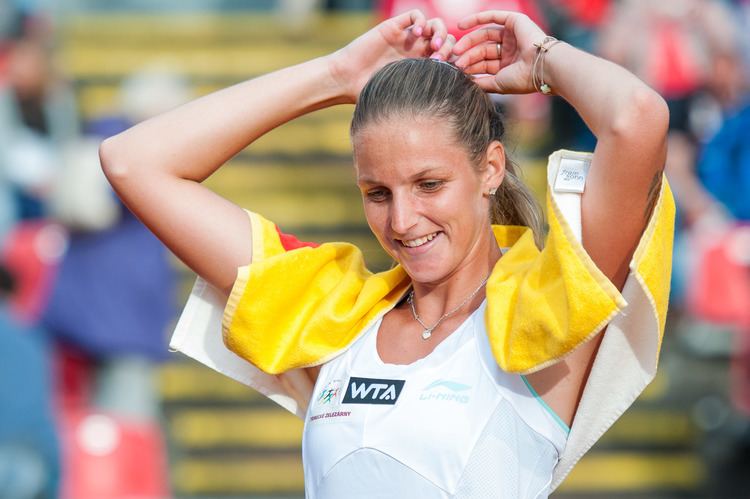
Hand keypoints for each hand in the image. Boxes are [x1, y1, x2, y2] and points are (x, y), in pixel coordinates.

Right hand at [328, 10, 454, 102]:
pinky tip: (417, 33)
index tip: (452, 71)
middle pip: (446, 39)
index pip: (449, 58)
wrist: (347, 80)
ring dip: (440, 32)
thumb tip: (447, 113)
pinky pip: (415, 15)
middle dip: (449, 47)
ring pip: (434, 24)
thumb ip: (421, 98)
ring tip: (434, 44)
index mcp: (422, 68)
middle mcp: (416, 52)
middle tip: (441, 58)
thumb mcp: (401, 99)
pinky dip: (422, 20)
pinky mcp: (394, 27)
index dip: (455, 61)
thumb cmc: (370, 94)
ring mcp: (406, 38)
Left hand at [451, 11, 547, 93]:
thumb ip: (481, 83)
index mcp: (508, 65)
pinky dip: (476, 19)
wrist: (541, 67)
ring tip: (456, 50)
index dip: (470, 66)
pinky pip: (492, 17)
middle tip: (455, 61)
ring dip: (468, 42)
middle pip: (482, 50)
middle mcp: (510, 49)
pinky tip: (461, 26)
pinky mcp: (514, 21)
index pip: (484, 63)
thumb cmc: (522, 79)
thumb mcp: (497, 84)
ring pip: (484, 36)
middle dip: (467, 55)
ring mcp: (512, 35)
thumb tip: (465, 83)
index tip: (457, 70)